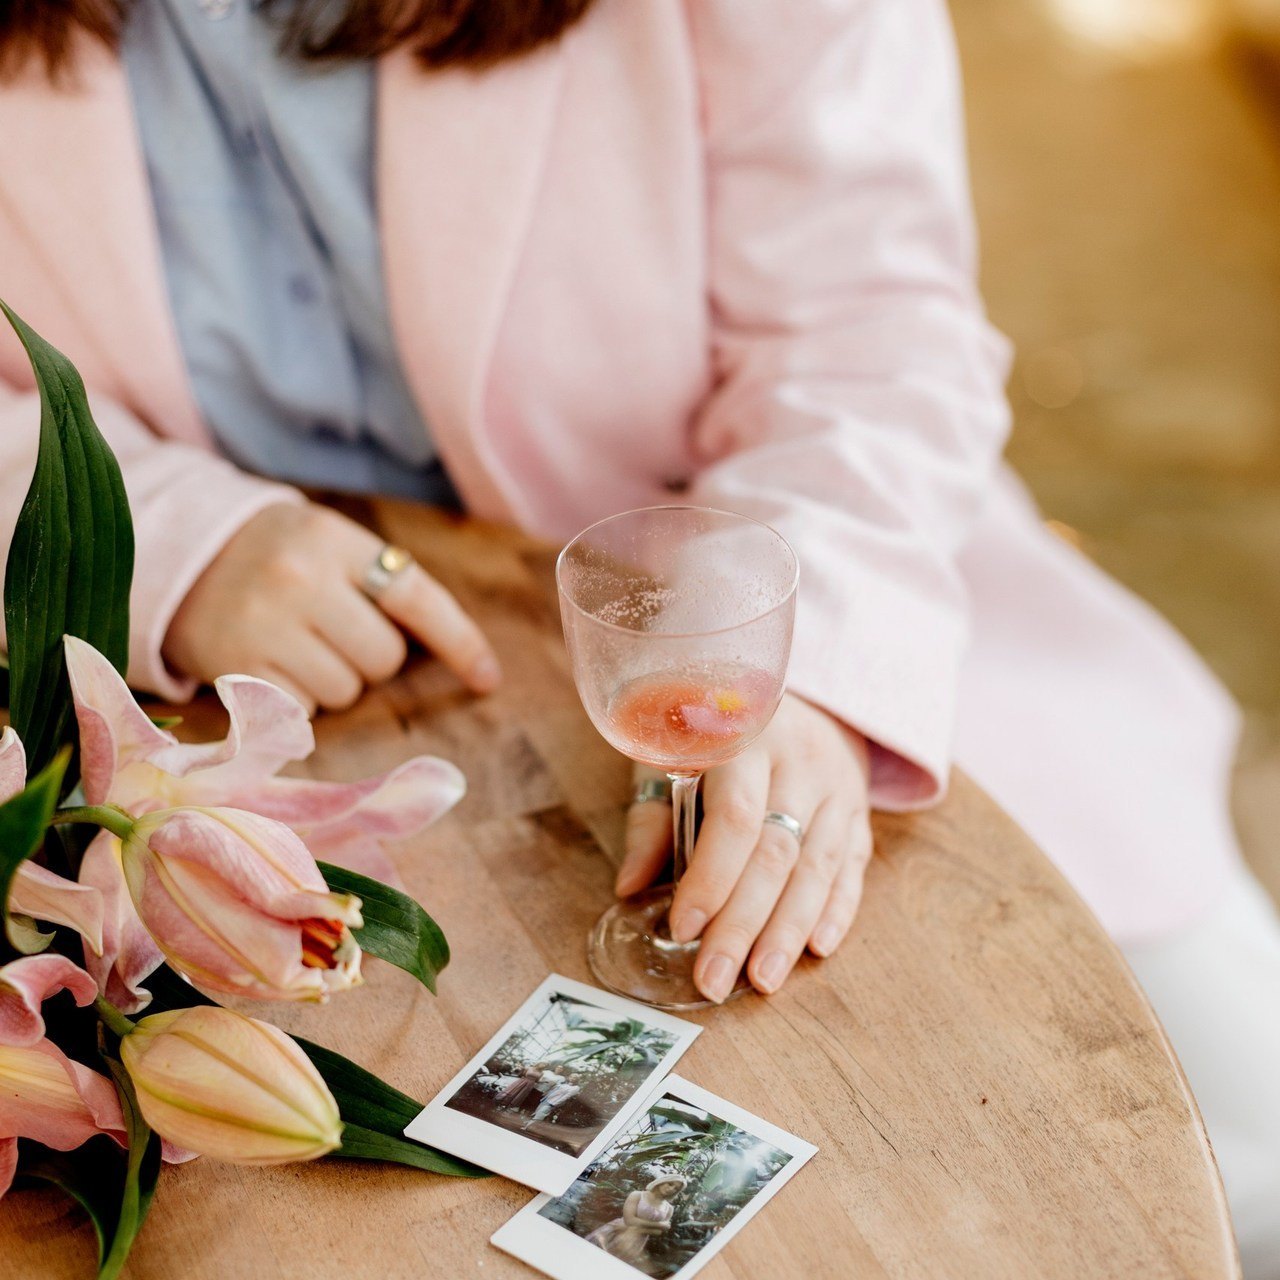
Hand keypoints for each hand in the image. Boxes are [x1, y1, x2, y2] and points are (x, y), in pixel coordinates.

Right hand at [162, 502, 500, 712]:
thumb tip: (466, 661)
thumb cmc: (281, 557)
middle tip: (335, 633)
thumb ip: (387, 587)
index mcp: (335, 540)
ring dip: (335, 681)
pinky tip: (273, 666)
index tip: (489, 680)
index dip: (460, 644)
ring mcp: (263, 625)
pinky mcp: (235, 669)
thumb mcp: (332, 546)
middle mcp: (299, 579)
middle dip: (371, 658)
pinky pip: (304, 713)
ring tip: (299, 647)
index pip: (417, 599)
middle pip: (384, 658)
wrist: (180, 556)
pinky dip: (299, 701)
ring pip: (346, 690)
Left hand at [616, 694, 872, 1002]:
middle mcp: (800, 761)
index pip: (734, 818)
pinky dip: (838, 911)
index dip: (710, 878)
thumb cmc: (716, 729)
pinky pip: (853, 867)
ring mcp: (838, 786)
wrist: (797, 695)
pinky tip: (816, 950)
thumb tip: (627, 888)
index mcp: (746, 738)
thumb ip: (652, 817)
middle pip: (776, 853)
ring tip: (763, 981)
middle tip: (716, 980)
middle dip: (744, 925)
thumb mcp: (672, 751)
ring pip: (819, 868)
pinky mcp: (859, 809)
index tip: (682, 929)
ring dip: (789, 931)